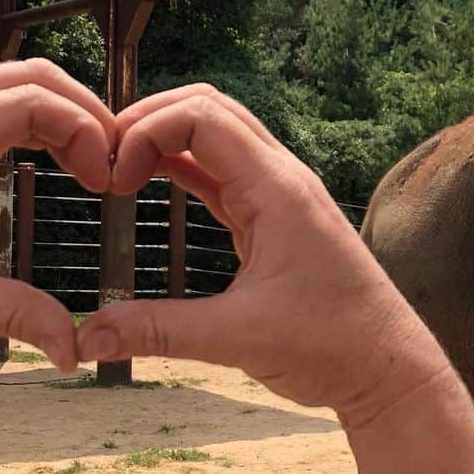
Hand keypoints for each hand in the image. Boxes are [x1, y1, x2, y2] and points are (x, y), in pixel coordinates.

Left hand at [0, 60, 114, 369]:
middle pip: (27, 75)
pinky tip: (60, 161)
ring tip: (94, 161)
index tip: (106, 180)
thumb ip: (9, 316)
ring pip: (11, 82)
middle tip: (114, 162)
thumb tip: (73, 352)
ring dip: (62, 112)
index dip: (84, 131)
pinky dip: (36, 122)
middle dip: (83, 111)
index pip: (31, 101)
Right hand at [76, 86, 452, 426]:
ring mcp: (283, 194)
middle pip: (211, 108)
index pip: (204, 116)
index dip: (147, 130)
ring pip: (220, 134)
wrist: (388, 365)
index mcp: (278, 189)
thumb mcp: (237, 339)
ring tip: (118, 166)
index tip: (113, 178)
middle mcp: (283, 178)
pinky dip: (186, 165)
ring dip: (168, 137)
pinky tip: (151, 180)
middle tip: (103, 157)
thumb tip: (84, 339)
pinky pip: (226, 171)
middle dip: (152, 119)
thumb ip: (159, 331)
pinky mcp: (278, 217)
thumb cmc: (331, 346)